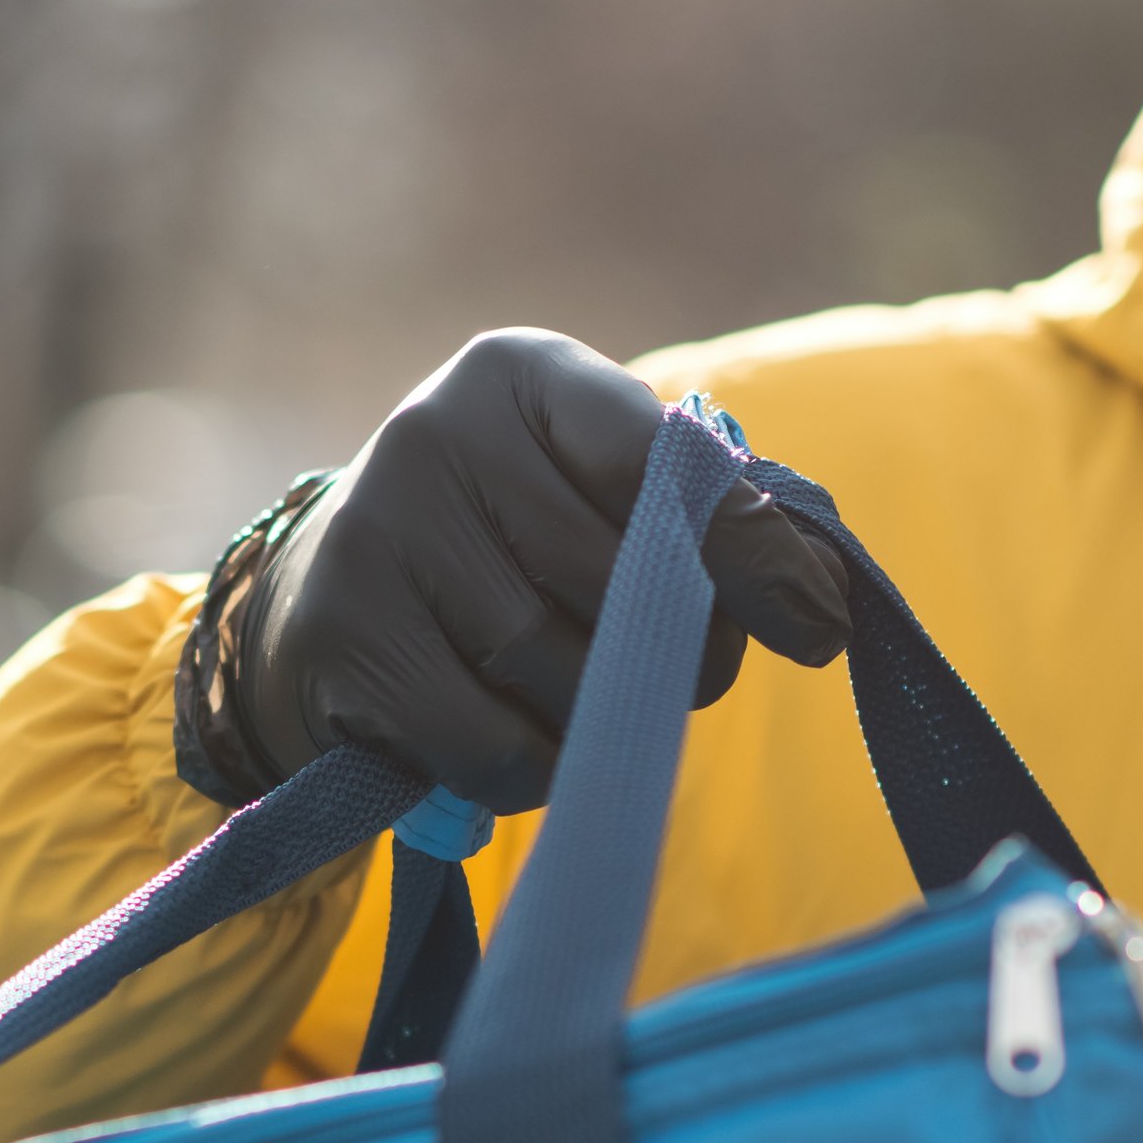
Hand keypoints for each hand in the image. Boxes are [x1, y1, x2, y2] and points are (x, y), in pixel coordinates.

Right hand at [206, 330, 852, 813]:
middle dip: (672, 654)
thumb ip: (700, 519)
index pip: (664, 463)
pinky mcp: (342, 637)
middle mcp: (437, 431)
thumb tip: (823, 600)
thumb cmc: (506, 544)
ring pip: (559, 673)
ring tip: (568, 703)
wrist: (320, 595)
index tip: (820, 628)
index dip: (751, 551)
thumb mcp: (592, 492)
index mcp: (522, 373)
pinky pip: (493, 744)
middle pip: (621, 583)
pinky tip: (509, 739)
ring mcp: (378, 531)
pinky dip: (529, 769)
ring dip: (594, 720)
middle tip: (668, 677)